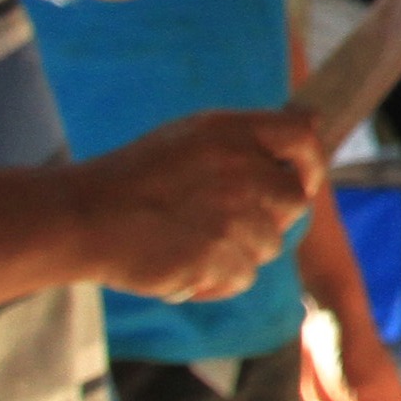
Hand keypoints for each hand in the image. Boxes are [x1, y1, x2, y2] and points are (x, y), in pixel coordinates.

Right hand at [65, 111, 324, 303]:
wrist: (84, 218)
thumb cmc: (137, 175)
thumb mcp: (193, 133)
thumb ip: (255, 132)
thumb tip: (316, 123)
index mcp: (231, 132)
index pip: (302, 136)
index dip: (310, 160)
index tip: (301, 177)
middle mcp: (240, 172)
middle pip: (294, 199)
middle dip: (270, 212)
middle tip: (226, 215)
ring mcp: (232, 219)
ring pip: (269, 244)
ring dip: (239, 246)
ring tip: (192, 236)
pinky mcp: (218, 261)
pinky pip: (243, 276)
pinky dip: (218, 277)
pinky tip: (184, 261)